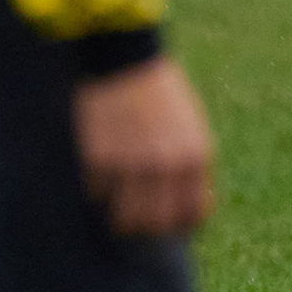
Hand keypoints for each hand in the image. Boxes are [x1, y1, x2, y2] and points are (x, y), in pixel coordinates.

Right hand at [72, 57, 214, 237]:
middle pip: (155, 224)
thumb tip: (186, 210)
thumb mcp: (190, 128)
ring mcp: (131, 165)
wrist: (125, 62)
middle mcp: (165, 166)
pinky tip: (99, 173)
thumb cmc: (160, 95)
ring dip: (118, 218)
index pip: (192, 213)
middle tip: (137, 223)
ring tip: (115, 207)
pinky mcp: (99, 160)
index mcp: (194, 156)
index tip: (169, 225)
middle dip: (146, 229)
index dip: (181, 225)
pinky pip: (96, 194)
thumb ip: (189, 166)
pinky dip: (97, 190)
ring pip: (122, 219)